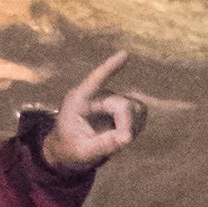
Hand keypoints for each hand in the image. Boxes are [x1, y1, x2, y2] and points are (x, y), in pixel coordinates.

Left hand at [36, 45, 143, 173]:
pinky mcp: (120, 107)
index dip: (110, 67)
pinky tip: (124, 135)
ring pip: (135, 107)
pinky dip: (137, 125)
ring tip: (119, 141)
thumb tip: (127, 138)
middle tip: (124, 143)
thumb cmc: (69, 149)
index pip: (95, 80)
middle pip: (123, 105)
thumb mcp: (83, 152)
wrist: (68, 151)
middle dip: (127, 125)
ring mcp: (110, 100)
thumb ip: (103, 145)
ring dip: (133, 125)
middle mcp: (96, 97)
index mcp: (79, 101)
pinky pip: (139, 113)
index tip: (125, 54)